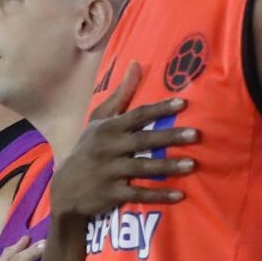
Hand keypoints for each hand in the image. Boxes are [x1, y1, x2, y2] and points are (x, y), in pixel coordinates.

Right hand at [47, 65, 199, 221]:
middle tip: (196, 134)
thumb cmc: (88, 149)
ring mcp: (111, 172)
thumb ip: (120, 95)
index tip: (183, 104)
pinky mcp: (112, 194)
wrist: (65, 188)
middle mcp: (109, 148)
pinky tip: (179, 195)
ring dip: (168, 167)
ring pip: (143, 168)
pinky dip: (159, 195)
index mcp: (109, 128)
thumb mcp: (98, 120)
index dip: (160, 109)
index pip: (137, 115)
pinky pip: (139, 194)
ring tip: (192, 164)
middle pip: (144, 140)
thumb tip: (136, 64)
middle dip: (170, 136)